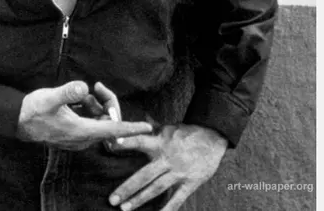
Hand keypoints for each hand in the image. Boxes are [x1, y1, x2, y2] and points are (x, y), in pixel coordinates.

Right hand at [16, 81, 153, 150]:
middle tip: (96, 87)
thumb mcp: (50, 98)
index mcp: (81, 131)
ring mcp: (78, 138)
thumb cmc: (34, 110)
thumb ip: (67, 92)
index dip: (130, 128)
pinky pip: (90, 122)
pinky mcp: (73, 134)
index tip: (147, 128)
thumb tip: (83, 86)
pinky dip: (88, 110)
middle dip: (106, 104)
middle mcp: (83, 138)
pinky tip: (78, 101)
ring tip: (81, 95)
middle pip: (107, 122)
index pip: (112, 130)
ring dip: (95, 106)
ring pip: (98, 121)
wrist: (17, 120)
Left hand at [108, 124, 226, 210]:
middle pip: (144, 175)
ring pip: (156, 188)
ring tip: (125, 208)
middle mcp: (166, 158)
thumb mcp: (167, 128)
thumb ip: (151, 129)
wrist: (212, 137)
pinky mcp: (190, 183)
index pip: (139, 141)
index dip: (126, 143)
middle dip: (127, 188)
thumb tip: (135, 122)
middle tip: (112, 199)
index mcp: (159, 143)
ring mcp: (178, 172)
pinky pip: (177, 199)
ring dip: (140, 199)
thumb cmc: (187, 132)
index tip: (111, 145)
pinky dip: (167, 209)